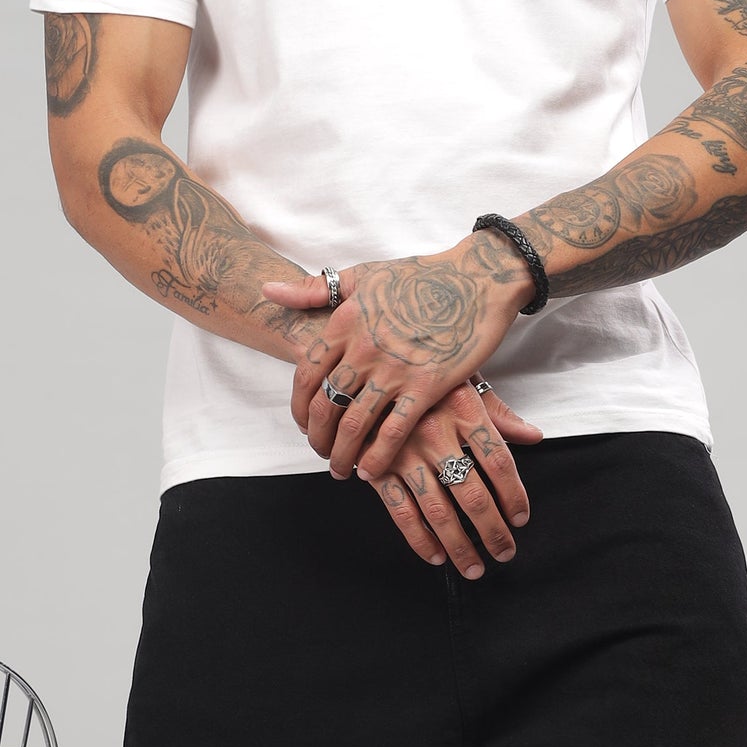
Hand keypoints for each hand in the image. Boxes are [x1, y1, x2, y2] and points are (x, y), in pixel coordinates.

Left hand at [263, 238, 532, 481]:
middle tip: (322, 453)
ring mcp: (394, 369)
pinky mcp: (427, 386)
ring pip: (353, 425)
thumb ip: (314, 289)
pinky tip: (371, 471)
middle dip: (317, 438)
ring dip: (342, 454)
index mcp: (344, 322)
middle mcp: (363, 348)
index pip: (306, 375)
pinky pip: (393, 432)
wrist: (477, 278)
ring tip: (343, 469)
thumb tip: (268, 289)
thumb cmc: (421, 277)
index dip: (299, 407)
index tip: (304, 424)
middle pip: (324, 406)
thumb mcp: (362, 275)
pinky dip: (377, 457)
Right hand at [366, 382, 545, 576]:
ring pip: (438, 511)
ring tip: (475, 567)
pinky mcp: (377, 467)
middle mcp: (434, 433)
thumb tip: (534, 436)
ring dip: (459, 546)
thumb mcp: (461, 381)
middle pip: (472, 494)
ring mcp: (403, 453)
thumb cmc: (419, 375)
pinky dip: (419, 538)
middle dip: (492, 531)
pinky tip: (435, 555)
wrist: (362, 366)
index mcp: (462, 409)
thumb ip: (497, 413)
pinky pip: (400, 511)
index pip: (498, 461)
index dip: (514, 494)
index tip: (521, 518)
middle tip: (506, 553)